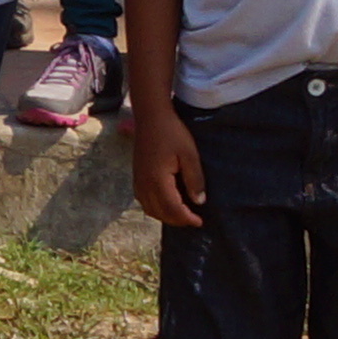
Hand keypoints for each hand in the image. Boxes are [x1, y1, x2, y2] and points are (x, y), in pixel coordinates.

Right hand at [127, 94, 206, 230]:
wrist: (151, 117)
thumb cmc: (172, 133)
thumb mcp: (189, 154)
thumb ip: (195, 179)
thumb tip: (199, 201)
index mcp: (158, 180)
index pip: (172, 209)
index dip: (187, 219)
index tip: (200, 221)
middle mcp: (145, 184)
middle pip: (160, 213)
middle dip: (177, 220)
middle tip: (193, 219)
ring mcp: (138, 180)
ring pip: (150, 209)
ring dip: (165, 216)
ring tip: (181, 213)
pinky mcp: (136, 176)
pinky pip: (143, 200)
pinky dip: (155, 207)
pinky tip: (166, 203)